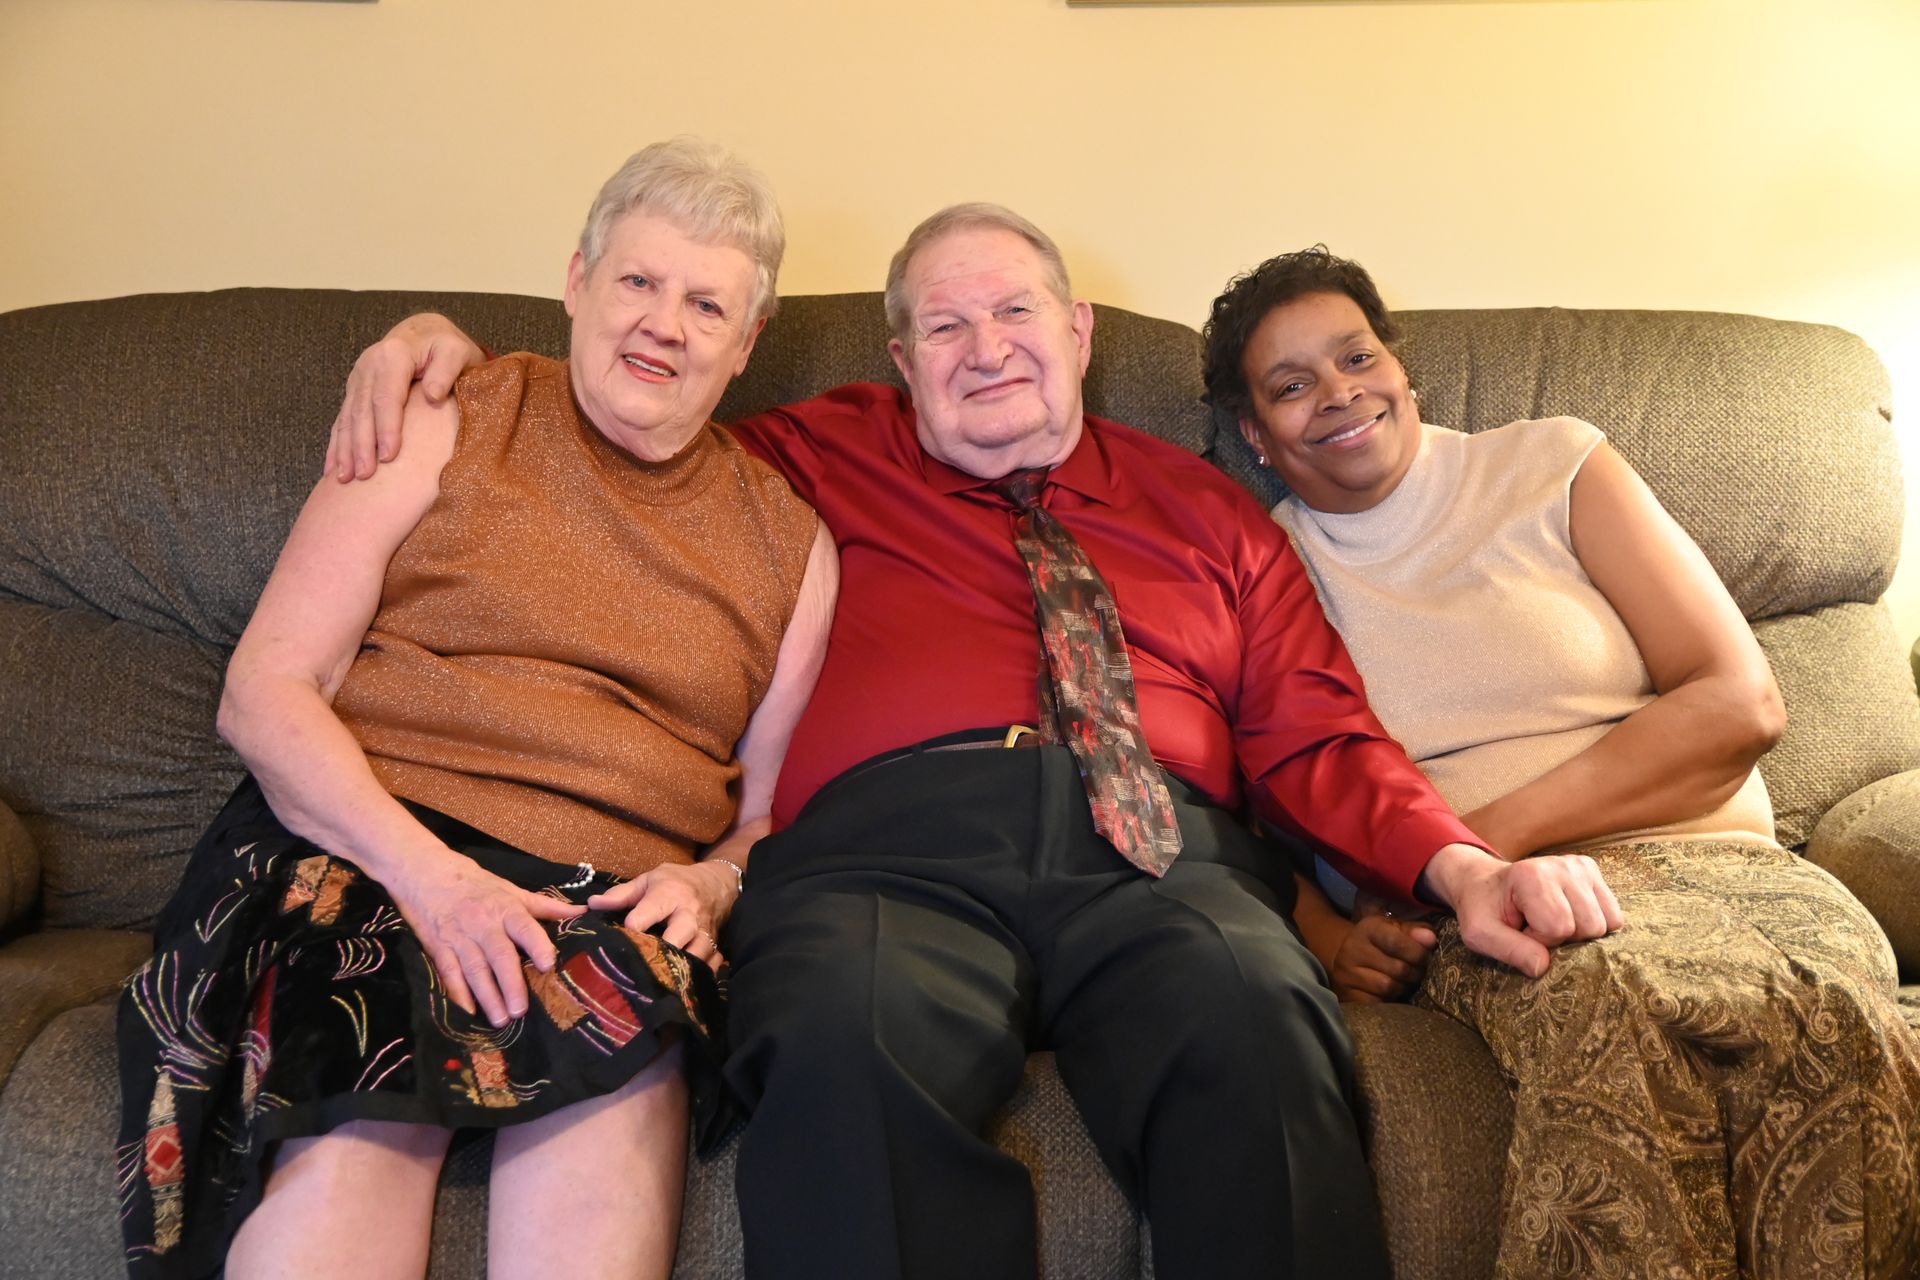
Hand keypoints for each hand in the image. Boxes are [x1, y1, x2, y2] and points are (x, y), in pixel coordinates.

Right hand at [326, 313, 484, 481]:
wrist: (424, 333)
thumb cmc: (445, 346)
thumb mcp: (455, 350)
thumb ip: (446, 369)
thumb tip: (432, 395)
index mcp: (393, 356)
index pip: (387, 397)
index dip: (386, 428)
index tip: (390, 456)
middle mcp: (369, 366)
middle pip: (363, 411)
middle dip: (362, 445)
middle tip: (365, 476)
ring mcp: (358, 378)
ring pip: (348, 417)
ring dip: (345, 449)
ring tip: (345, 479)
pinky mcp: (354, 389)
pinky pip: (342, 419)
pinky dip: (336, 444)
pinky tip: (333, 468)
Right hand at [383, 848, 586, 1027]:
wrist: (426, 873)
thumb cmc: (476, 884)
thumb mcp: (512, 891)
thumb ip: (546, 906)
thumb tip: (582, 912)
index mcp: (506, 908)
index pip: (525, 927)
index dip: (537, 945)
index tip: (549, 964)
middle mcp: (484, 924)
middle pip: (499, 956)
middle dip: (511, 984)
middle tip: (520, 1011)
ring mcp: (460, 937)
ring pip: (475, 970)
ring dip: (488, 997)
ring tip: (501, 1021)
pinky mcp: (438, 948)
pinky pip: (449, 974)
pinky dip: (458, 995)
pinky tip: (468, 1013)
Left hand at [587, 860, 738, 968]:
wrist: (718, 884)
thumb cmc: (676, 882)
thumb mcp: (648, 880)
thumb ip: (621, 894)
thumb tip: (592, 904)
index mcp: (670, 894)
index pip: (652, 909)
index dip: (636, 923)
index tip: (624, 934)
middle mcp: (689, 914)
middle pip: (680, 934)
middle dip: (663, 949)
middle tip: (643, 964)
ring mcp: (705, 933)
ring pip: (697, 954)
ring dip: (678, 968)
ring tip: (658, 983)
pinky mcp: (715, 947)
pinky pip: (711, 965)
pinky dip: (699, 976)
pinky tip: (682, 988)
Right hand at [1327, 899, 1436, 1003]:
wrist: (1351, 958)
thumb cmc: (1382, 942)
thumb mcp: (1397, 930)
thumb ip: (1416, 932)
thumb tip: (1431, 939)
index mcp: (1368, 928)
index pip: (1396, 942)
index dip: (1418, 953)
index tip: (1426, 957)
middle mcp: (1352, 949)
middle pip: (1398, 968)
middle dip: (1415, 972)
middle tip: (1418, 972)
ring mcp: (1346, 973)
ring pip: (1388, 987)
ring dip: (1403, 987)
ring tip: (1404, 982)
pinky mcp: (1347, 994)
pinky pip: (1376, 1003)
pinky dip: (1389, 1000)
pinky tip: (1391, 994)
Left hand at [1418, 843, 1622, 977]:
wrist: (1484, 884)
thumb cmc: (1483, 910)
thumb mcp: (1480, 934)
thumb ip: (1509, 950)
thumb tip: (1543, 967)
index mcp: (1531, 875)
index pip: (1559, 927)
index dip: (1539, 940)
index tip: (1519, 930)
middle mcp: (1561, 865)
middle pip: (1589, 926)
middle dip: (1563, 938)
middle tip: (1536, 927)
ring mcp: (1580, 866)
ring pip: (1606, 924)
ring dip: (1579, 933)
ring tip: (1550, 921)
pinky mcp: (1591, 870)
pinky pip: (1614, 915)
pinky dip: (1594, 924)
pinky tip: (1568, 915)